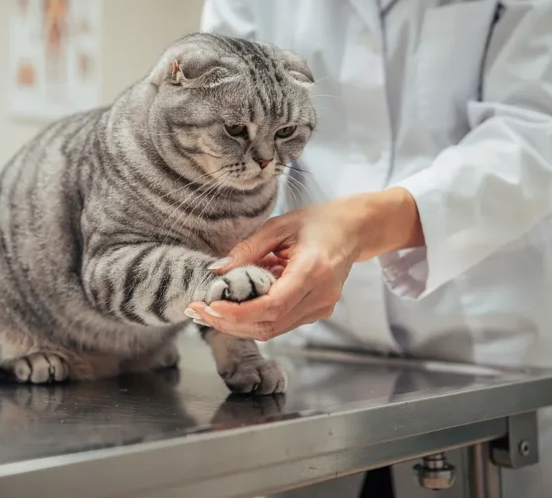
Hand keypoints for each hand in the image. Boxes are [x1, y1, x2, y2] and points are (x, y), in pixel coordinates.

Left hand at [188, 188, 422, 340]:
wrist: (354, 230)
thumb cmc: (318, 222)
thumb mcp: (279, 225)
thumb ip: (247, 249)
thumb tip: (216, 271)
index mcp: (313, 270)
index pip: (271, 307)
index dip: (237, 313)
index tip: (209, 307)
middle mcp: (320, 296)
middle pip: (268, 325)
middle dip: (229, 323)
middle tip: (197, 311)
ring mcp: (322, 308)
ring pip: (273, 330)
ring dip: (238, 324)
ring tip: (209, 311)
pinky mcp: (318, 312)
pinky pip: (281, 323)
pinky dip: (254, 319)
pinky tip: (234, 307)